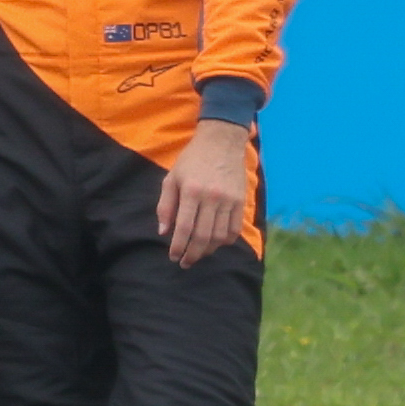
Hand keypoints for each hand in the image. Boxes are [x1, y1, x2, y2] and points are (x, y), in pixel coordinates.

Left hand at [158, 119, 251, 268]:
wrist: (222, 142)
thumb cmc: (192, 160)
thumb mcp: (172, 178)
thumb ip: (166, 205)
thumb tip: (163, 231)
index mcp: (191, 191)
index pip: (184, 227)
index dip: (178, 246)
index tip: (174, 257)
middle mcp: (212, 198)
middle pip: (203, 236)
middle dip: (193, 254)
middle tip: (185, 263)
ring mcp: (229, 200)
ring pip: (220, 236)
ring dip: (209, 250)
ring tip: (198, 254)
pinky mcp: (241, 201)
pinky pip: (235, 229)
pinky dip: (225, 241)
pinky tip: (216, 244)